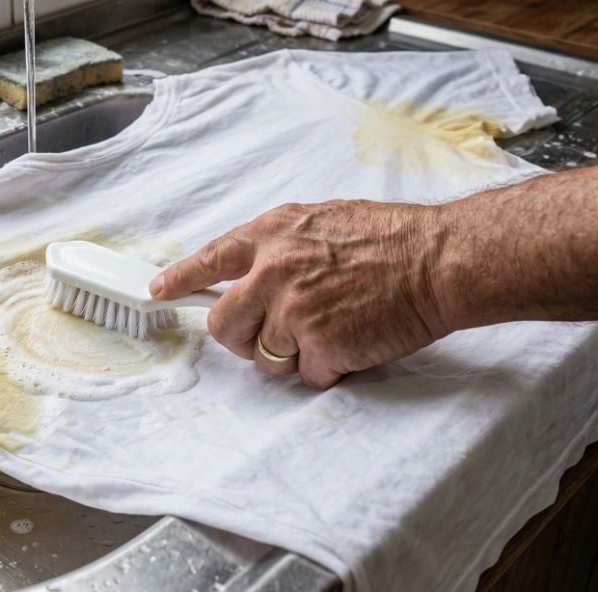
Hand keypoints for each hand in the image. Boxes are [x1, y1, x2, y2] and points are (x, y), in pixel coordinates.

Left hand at [150, 201, 452, 388]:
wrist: (440, 259)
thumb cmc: (392, 239)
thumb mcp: (322, 222)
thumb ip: (280, 247)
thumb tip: (251, 272)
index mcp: (272, 234)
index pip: (209, 259)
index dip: (179, 279)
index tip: (158, 292)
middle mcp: (273, 270)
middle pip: (221, 323)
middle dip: (239, 337)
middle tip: (268, 335)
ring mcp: (293, 309)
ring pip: (262, 356)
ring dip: (292, 355)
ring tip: (331, 330)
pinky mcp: (319, 344)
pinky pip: (307, 374)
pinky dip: (329, 368)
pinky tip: (354, 342)